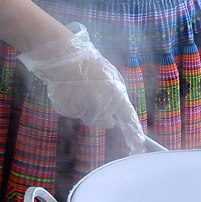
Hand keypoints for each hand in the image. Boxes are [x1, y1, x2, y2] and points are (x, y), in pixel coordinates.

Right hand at [19, 24, 146, 152]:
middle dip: (102, 116)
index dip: (134, 133)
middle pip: (103, 122)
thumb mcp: (109, 76)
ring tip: (80, 89)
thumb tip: (114, 117)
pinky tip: (70, 91)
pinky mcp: (67, 110)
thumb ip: (116, 96)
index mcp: (114, 92)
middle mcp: (100, 103)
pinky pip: (73, 113)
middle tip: (95, 98)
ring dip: (86, 109)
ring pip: (87, 118)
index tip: (139, 145)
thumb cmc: (87, 63)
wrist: (61, 56)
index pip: (128, 117)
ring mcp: (82, 108)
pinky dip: (72, 106)